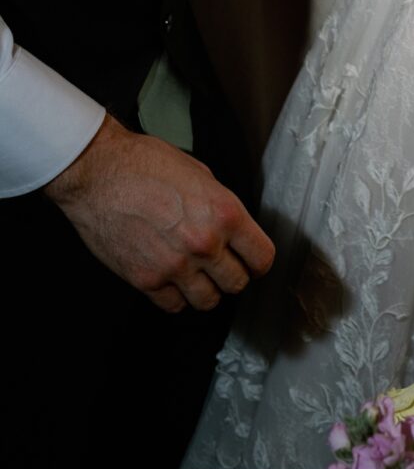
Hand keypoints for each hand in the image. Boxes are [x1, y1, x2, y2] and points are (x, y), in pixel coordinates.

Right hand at [45, 113, 274, 313]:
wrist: (95, 172)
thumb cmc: (142, 164)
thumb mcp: (198, 173)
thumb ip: (219, 205)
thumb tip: (231, 227)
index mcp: (224, 213)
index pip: (262, 258)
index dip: (257, 262)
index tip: (251, 263)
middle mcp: (204, 244)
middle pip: (237, 283)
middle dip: (230, 275)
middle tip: (218, 267)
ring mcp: (175, 265)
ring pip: (208, 301)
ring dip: (204, 290)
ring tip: (194, 275)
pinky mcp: (146, 280)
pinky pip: (174, 305)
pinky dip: (174, 296)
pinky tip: (169, 279)